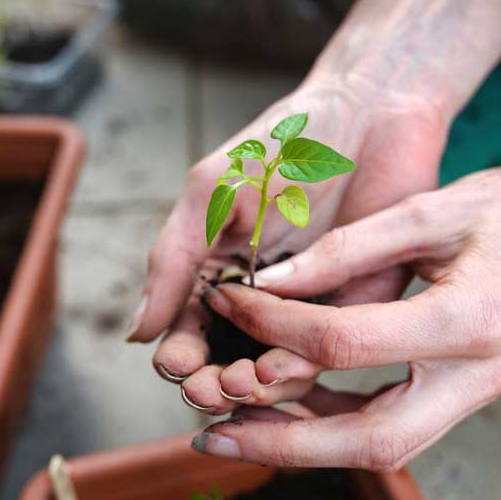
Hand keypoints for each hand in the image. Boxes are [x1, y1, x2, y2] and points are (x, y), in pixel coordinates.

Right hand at [127, 73, 445, 412]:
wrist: (365, 112)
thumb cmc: (278, 147)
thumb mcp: (208, 196)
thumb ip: (171, 262)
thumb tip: (135, 335)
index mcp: (218, 278)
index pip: (189, 337)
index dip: (180, 358)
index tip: (178, 363)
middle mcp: (261, 303)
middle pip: (228, 364)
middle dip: (213, 383)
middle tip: (210, 386)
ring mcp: (307, 308)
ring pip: (275, 371)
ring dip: (253, 387)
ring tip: (244, 380)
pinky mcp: (357, 309)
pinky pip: (328, 355)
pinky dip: (302, 371)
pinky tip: (284, 367)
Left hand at [191, 145, 500, 469]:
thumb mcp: (428, 210)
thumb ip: (347, 249)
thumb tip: (267, 283)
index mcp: (471, 320)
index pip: (346, 342)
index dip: (274, 325)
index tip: (225, 300)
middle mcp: (478, 376)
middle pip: (369, 439)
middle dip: (282, 442)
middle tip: (210, 434)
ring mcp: (476, 394)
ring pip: (380, 448)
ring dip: (302, 444)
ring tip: (232, 427)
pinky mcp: (465, 394)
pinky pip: (393, 429)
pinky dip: (335, 424)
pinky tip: (288, 402)